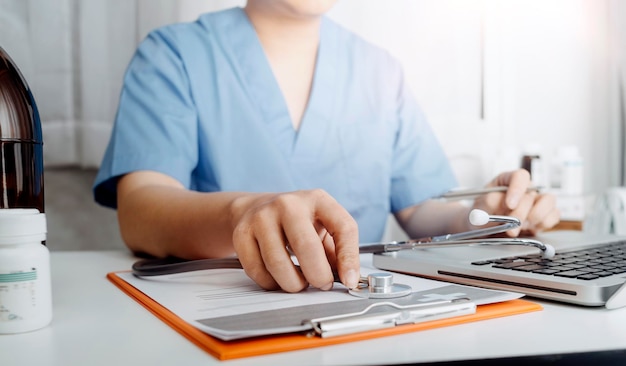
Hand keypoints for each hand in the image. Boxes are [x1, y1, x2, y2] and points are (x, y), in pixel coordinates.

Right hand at [230, 189, 359, 291]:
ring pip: (278, 264)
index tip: (349, 281)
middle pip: (307, 246)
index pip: (343, 227)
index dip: (349, 258)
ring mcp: (262, 217)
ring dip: (293, 283)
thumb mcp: (322, 226)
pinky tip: (278, 277)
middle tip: (321, 284)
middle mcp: (288, 204)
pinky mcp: (241, 233)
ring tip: (299, 282)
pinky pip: (257, 270)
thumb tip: (347, 279)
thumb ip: (337, 251)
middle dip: (318, 275)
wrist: (255, 208)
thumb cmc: (297, 222)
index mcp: (317, 199)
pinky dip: (271, 283)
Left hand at [472, 169, 559, 235]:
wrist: (485, 228)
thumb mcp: (480, 206)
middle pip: (531, 194)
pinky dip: (543, 224)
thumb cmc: (483, 212)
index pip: (520, 176)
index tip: (509, 205)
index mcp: (508, 180)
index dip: (517, 189)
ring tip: (520, 227)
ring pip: (548, 202)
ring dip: (534, 217)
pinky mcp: (545, 214)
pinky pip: (553, 216)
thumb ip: (489, 202)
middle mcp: (525, 188)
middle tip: (510, 227)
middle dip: (520, 214)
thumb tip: (501, 202)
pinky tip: (529, 229)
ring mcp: (536, 200)